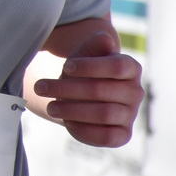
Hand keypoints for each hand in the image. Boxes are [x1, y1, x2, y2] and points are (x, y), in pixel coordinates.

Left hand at [31, 29, 142, 147]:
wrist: (80, 93)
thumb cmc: (82, 70)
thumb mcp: (83, 54)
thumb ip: (93, 46)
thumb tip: (105, 38)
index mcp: (131, 69)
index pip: (117, 66)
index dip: (91, 66)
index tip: (66, 67)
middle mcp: (135, 92)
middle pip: (103, 90)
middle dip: (68, 89)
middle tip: (40, 87)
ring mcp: (130, 115)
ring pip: (104, 113)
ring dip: (72, 110)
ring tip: (50, 106)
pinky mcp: (122, 135)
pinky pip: (107, 137)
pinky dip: (84, 130)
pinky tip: (66, 122)